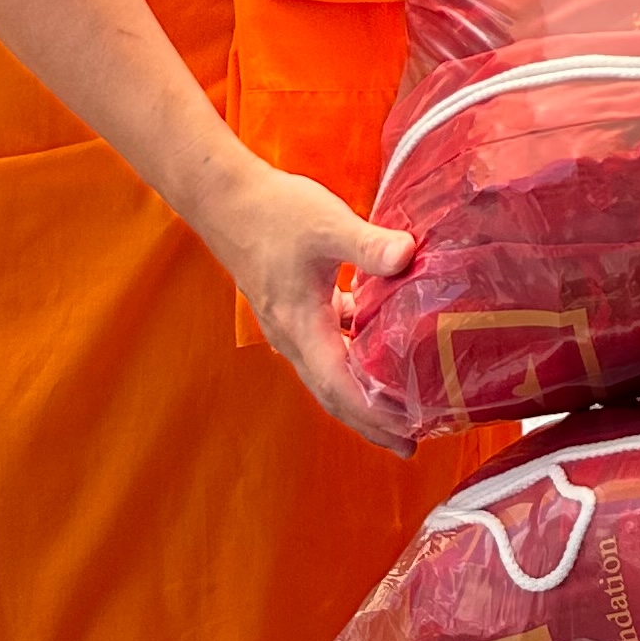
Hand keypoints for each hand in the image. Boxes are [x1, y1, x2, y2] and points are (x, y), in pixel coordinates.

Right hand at [200, 163, 413, 449]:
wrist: (228, 198)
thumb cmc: (275, 212)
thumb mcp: (329, 225)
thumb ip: (369, 244)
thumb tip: (410, 255)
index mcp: (301, 326)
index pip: (340, 388)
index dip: (373, 416)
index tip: (407, 434)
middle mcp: (293, 335)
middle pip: (334, 393)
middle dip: (371, 421)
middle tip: (411, 442)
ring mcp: (291, 323)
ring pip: (331, 371)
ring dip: (363, 391)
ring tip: (403, 404)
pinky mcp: (295, 306)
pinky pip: (329, 343)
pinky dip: (355, 354)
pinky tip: (383, 343)